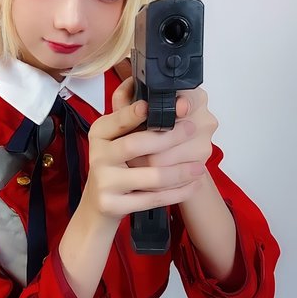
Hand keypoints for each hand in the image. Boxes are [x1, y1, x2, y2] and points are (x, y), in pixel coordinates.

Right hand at [84, 78, 217, 220]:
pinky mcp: (112, 205)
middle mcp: (97, 156)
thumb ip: (132, 116)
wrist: (98, 206)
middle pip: (135, 144)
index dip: (134, 113)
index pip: (118, 120)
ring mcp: (103, 182)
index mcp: (99, 134)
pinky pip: (152, 199)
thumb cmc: (114, 167)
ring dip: (179, 171)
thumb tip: (157, 92)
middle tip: (191, 129)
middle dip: (167, 137)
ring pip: (149, 176)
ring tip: (199, 167)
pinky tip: (191, 186)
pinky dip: (176, 193)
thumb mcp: (116, 138)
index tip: (152, 106)